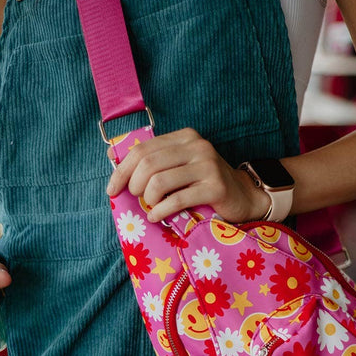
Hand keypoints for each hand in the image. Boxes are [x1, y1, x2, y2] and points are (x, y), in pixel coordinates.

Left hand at [106, 128, 270, 222]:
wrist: (243, 197)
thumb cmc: (205, 185)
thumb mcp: (181, 167)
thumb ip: (157, 165)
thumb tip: (116, 169)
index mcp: (184, 137)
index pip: (143, 150)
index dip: (122, 171)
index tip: (112, 190)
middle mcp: (197, 146)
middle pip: (148, 164)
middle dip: (134, 185)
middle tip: (137, 199)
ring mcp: (208, 166)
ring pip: (160, 182)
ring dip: (148, 200)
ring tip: (151, 208)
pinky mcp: (215, 188)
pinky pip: (177, 200)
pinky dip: (161, 211)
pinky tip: (157, 217)